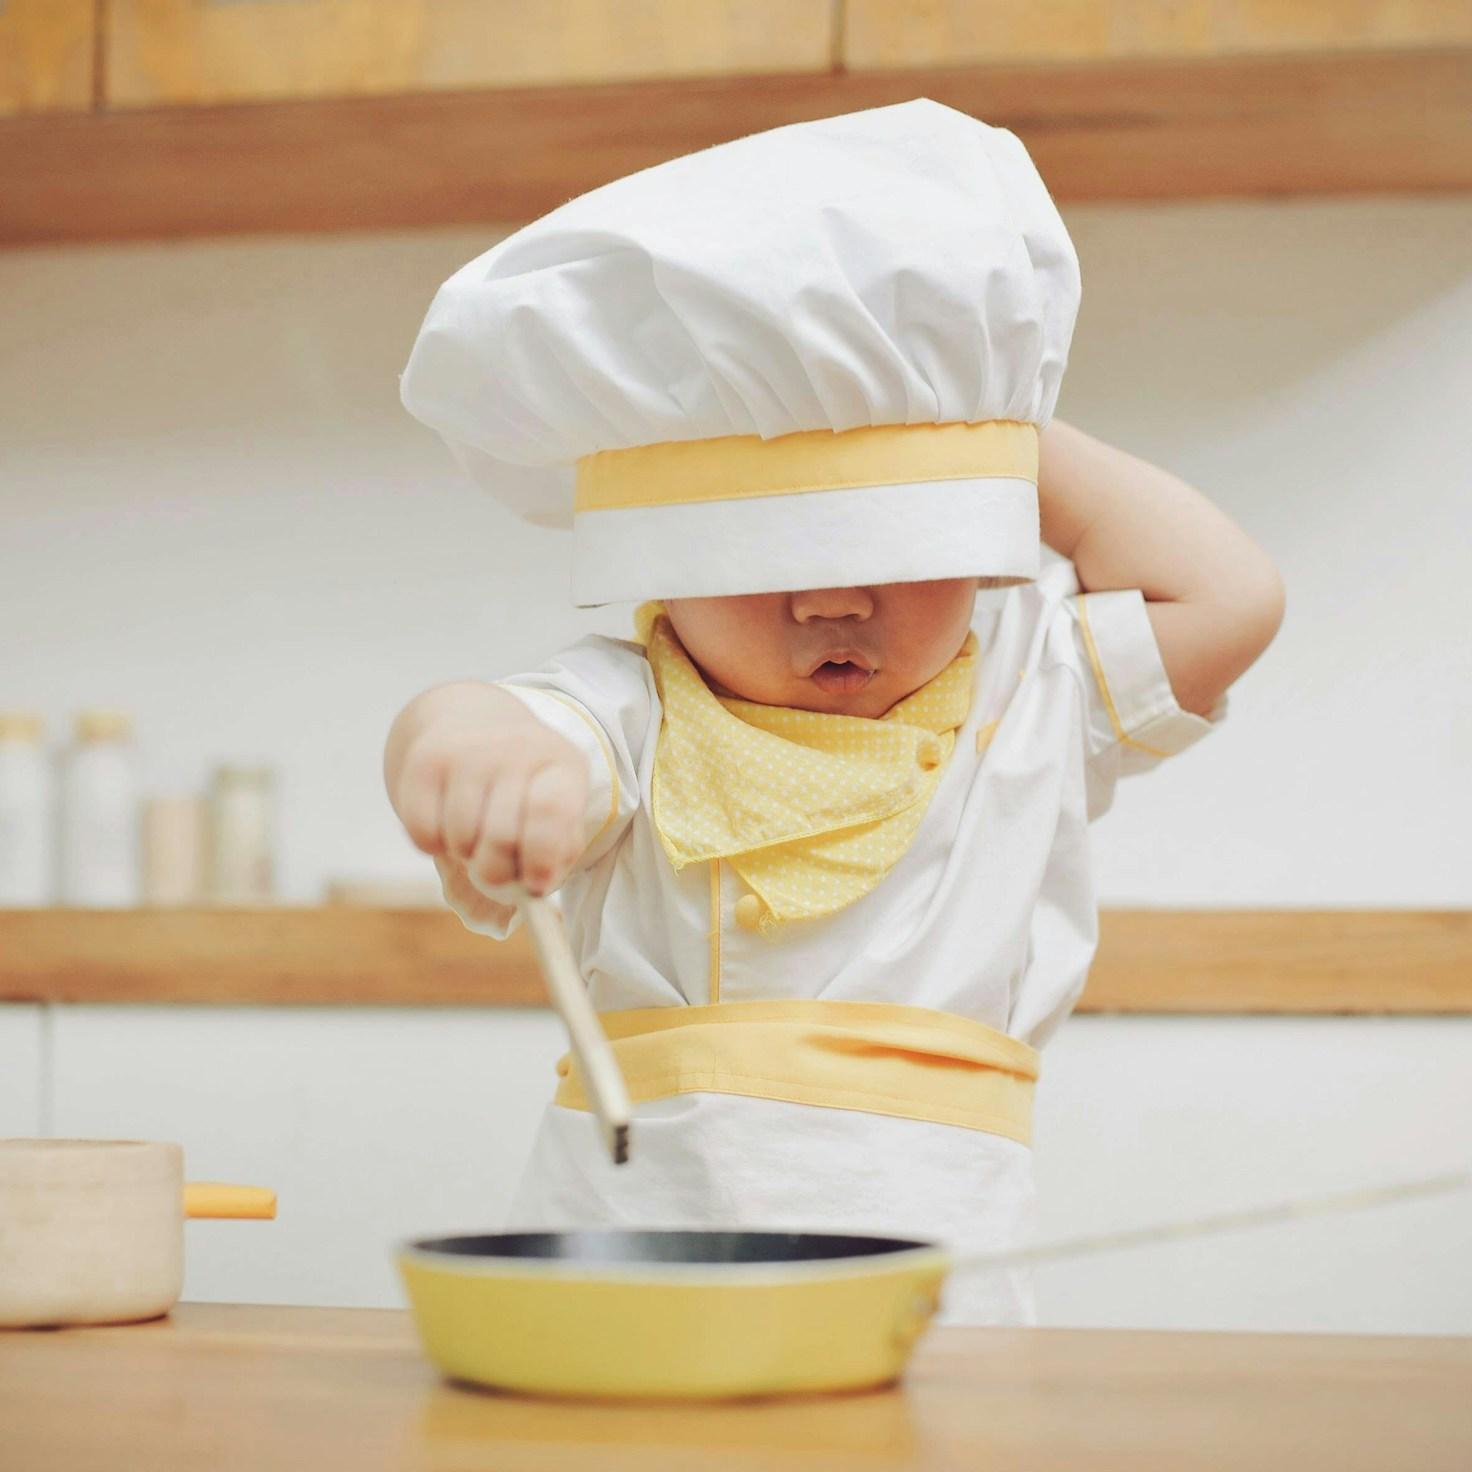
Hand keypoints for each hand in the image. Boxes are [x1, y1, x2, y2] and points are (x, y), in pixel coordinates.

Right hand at [386, 684, 589, 898]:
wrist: (473, 722)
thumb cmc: (526, 789)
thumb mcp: (560, 815)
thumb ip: (556, 857)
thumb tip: (535, 886)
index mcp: (562, 765)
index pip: (551, 811)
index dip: (541, 858)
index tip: (533, 885)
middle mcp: (517, 748)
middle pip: (501, 836)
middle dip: (498, 872)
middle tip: (498, 867)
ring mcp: (469, 750)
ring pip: (460, 839)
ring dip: (466, 855)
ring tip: (476, 835)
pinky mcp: (425, 760)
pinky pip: (423, 833)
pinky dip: (434, 845)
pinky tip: (447, 824)